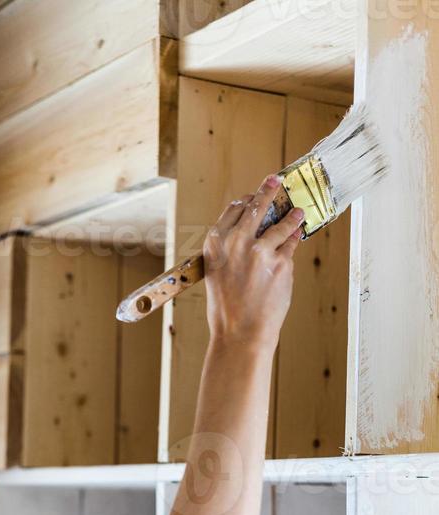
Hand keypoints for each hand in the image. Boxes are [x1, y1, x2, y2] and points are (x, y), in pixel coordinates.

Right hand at [202, 173, 303, 354]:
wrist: (240, 333)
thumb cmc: (226, 307)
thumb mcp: (217, 273)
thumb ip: (231, 250)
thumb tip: (252, 231)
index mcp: (216, 244)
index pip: (234, 210)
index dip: (248, 200)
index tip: (255, 195)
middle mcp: (237, 242)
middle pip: (257, 206)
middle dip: (268, 190)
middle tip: (276, 180)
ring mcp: (260, 251)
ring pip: (281, 225)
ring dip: (292, 215)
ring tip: (299, 212)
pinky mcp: (281, 263)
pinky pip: (290, 246)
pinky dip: (294, 241)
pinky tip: (297, 236)